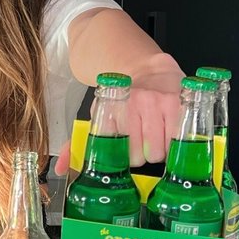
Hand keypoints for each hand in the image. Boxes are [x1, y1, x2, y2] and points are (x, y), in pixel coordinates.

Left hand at [54, 71, 182, 174]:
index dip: (120, 158)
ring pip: (159, 152)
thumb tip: (60, 168)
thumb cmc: (121, 100)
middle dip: (141, 157)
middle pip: (138, 157)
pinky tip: (169, 136)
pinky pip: (178, 141)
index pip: (112, 151)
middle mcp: (131, 104)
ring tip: (155, 138)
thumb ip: (76, 144)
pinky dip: (175, 145)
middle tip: (141, 144)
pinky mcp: (178, 104)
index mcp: (107, 110)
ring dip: (159, 152)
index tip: (122, 155)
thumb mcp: (97, 117)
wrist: (149, 70)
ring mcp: (156, 102)